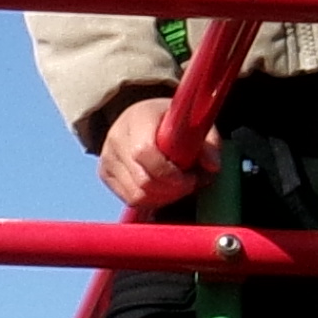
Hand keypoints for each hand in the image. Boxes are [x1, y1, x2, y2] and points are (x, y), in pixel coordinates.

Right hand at [99, 93, 208, 212]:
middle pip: (142, 180)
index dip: (171, 173)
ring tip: (178, 187)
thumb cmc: (170, 121)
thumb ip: (208, 142)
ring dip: (164, 198)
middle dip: (172, 190)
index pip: (145, 153)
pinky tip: (164, 190)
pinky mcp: (105, 174)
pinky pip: (130, 199)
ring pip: (136, 195)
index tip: (191, 177)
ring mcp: (107, 157)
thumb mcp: (193, 123)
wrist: (140, 117)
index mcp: (138, 118)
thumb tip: (213, 166)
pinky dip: (151, 200)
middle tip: (190, 184)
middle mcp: (116, 137)